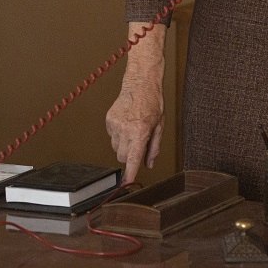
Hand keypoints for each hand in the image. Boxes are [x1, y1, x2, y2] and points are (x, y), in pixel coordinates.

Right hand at [105, 23, 165, 182]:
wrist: (140, 83)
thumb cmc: (152, 103)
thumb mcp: (159, 127)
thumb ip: (153, 148)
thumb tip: (149, 163)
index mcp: (139, 132)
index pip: (132, 159)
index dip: (130, 173)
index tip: (126, 183)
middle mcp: (125, 130)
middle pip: (121, 156)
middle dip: (129, 155)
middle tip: (139, 143)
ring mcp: (114, 125)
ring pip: (115, 147)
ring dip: (123, 145)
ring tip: (133, 129)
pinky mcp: (108, 120)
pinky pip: (111, 136)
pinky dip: (118, 134)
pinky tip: (126, 123)